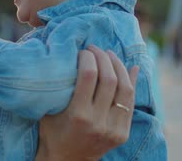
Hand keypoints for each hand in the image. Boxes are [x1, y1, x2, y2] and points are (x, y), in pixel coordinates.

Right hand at [35, 45, 138, 160]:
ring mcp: (113, 129)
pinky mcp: (122, 133)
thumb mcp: (49, 109)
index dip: (87, 57)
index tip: (82, 51)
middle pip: (109, 79)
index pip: (89, 76)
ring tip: (110, 55)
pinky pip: (131, 102)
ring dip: (119, 67)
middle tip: (95, 48)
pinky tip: (130, 68)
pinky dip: (132, 82)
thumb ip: (60, 87)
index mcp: (78, 115)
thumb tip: (74, 58)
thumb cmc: (52, 132)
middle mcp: (98, 122)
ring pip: (125, 89)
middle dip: (103, 58)